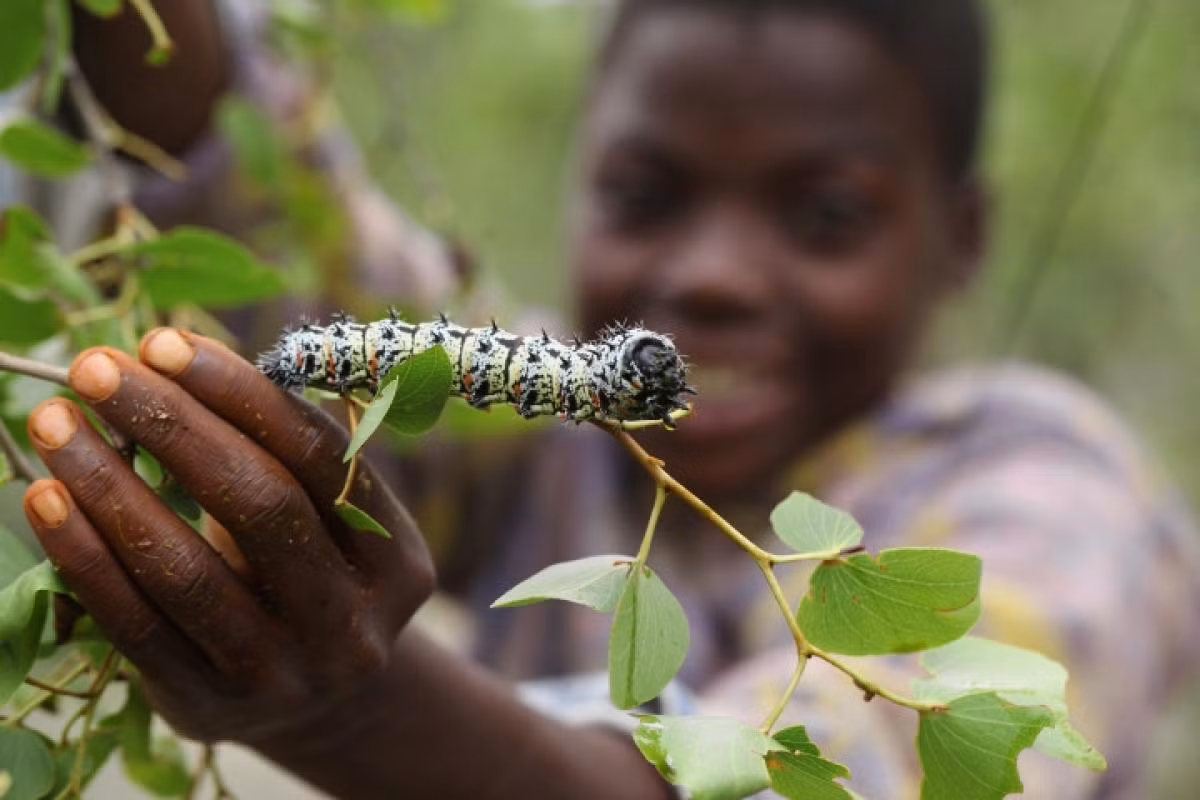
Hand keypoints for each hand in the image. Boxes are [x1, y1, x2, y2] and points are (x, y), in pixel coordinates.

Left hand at [22, 329, 433, 748]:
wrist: (315, 703)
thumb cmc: (309, 574)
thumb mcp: (326, 518)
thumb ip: (277, 445)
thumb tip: (175, 358)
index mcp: (396, 559)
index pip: (320, 458)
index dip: (242, 394)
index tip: (165, 343)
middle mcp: (352, 622)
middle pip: (261, 507)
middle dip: (173, 425)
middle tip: (97, 368)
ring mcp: (284, 674)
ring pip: (188, 571)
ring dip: (111, 485)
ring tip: (56, 423)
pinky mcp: (211, 708)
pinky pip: (137, 626)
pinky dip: (85, 557)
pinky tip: (47, 498)